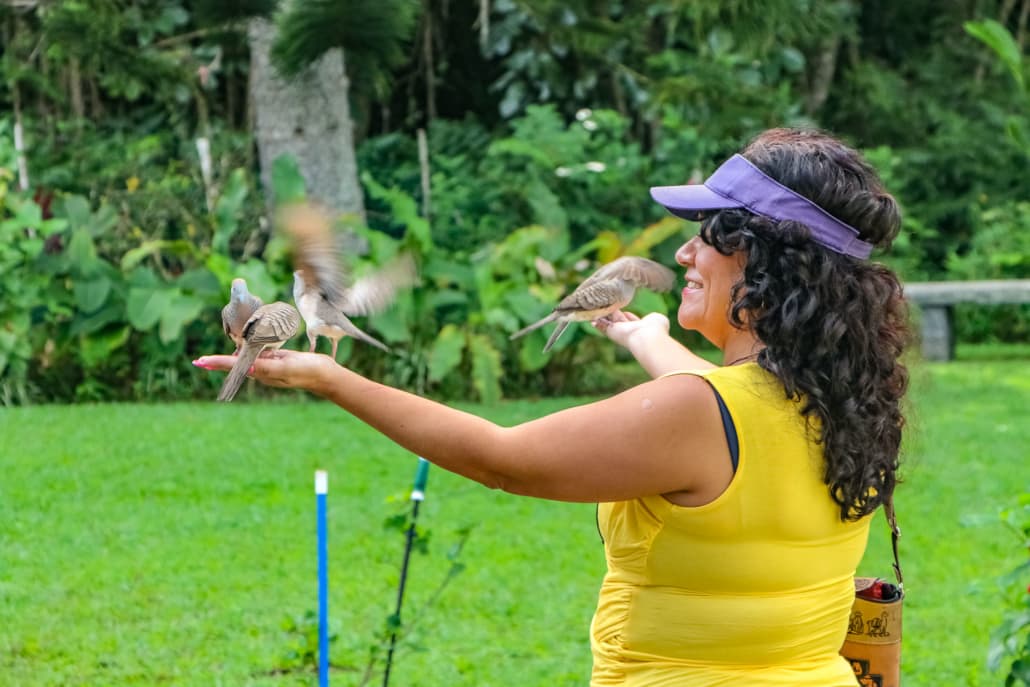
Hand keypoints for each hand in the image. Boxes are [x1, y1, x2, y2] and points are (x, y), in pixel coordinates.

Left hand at [193, 349, 335, 392]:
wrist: (324, 374)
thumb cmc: (307, 370)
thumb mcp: (287, 367)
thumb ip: (268, 367)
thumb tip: (248, 368)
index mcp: (262, 372)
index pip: (235, 366)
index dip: (217, 362)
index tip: (200, 361)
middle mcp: (262, 370)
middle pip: (235, 365)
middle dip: (217, 363)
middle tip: (198, 362)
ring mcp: (270, 365)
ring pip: (244, 360)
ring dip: (228, 360)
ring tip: (211, 360)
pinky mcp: (278, 359)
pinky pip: (258, 355)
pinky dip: (245, 353)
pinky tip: (240, 352)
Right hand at [593, 310, 669, 349]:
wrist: (648, 337)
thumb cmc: (656, 329)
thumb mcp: (657, 319)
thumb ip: (654, 318)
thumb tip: (653, 318)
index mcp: (640, 327)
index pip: (632, 320)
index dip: (628, 315)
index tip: (623, 309)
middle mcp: (629, 330)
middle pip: (619, 321)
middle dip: (614, 313)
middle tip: (607, 305)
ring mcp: (620, 331)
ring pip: (610, 321)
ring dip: (603, 314)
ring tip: (595, 306)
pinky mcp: (611, 331)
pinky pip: (601, 325)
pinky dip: (596, 321)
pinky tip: (589, 315)